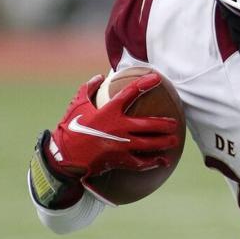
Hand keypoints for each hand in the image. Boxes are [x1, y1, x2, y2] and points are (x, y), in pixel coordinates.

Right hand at [47, 74, 180, 180]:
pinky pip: (141, 162)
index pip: (130, 93)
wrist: (64, 156)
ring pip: (149, 144)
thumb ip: (89, 89)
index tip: (157, 78)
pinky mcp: (120, 160)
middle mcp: (118, 128)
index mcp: (108, 112)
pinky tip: (163, 161)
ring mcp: (120, 145)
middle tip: (175, 123)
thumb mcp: (77, 105)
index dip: (144, 84)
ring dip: (164, 142)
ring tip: (174, 140)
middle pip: (148, 124)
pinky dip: (154, 162)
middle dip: (164, 124)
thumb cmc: (70, 128)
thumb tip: (99, 76)